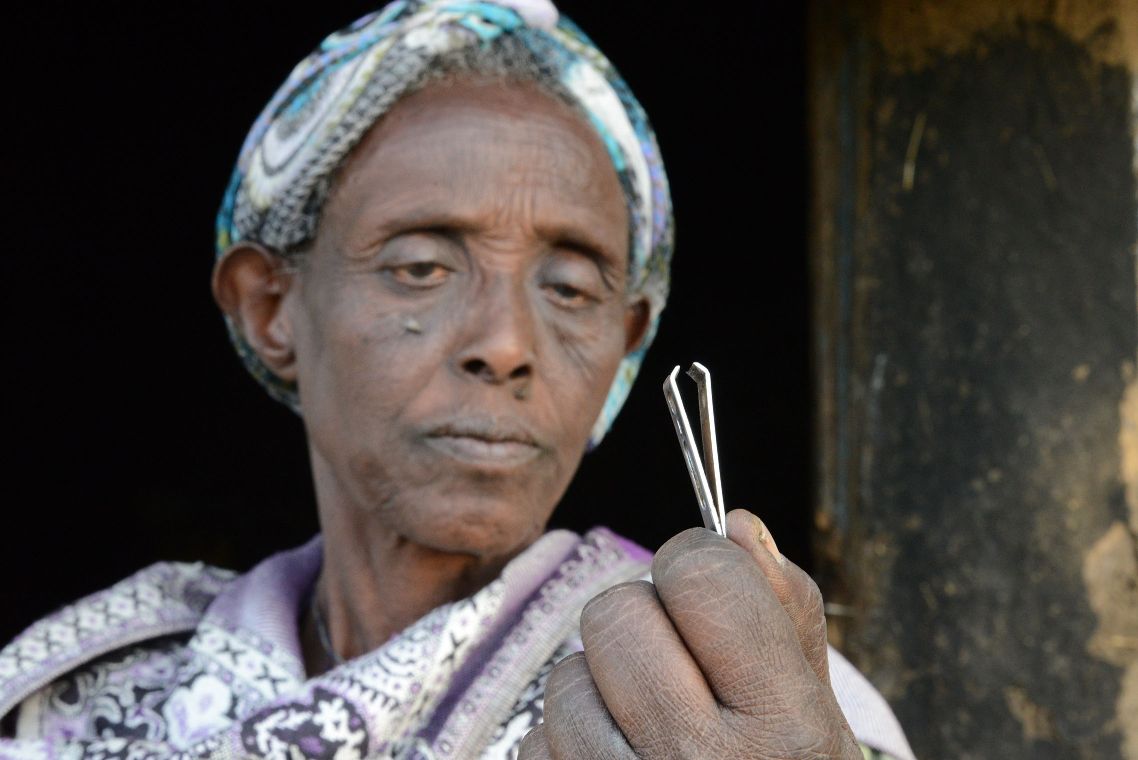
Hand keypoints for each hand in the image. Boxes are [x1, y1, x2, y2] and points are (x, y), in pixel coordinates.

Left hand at [519, 509, 859, 758]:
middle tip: (679, 665)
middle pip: (616, 613)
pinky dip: (569, 745)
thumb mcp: (818, 716)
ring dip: (600, 689)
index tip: (709, 589)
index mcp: (783, 730)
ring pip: (565, 676)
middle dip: (645, 623)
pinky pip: (538, 741)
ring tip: (649, 730)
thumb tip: (737, 523)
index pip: (700, 575)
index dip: (701, 564)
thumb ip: (784, 615)